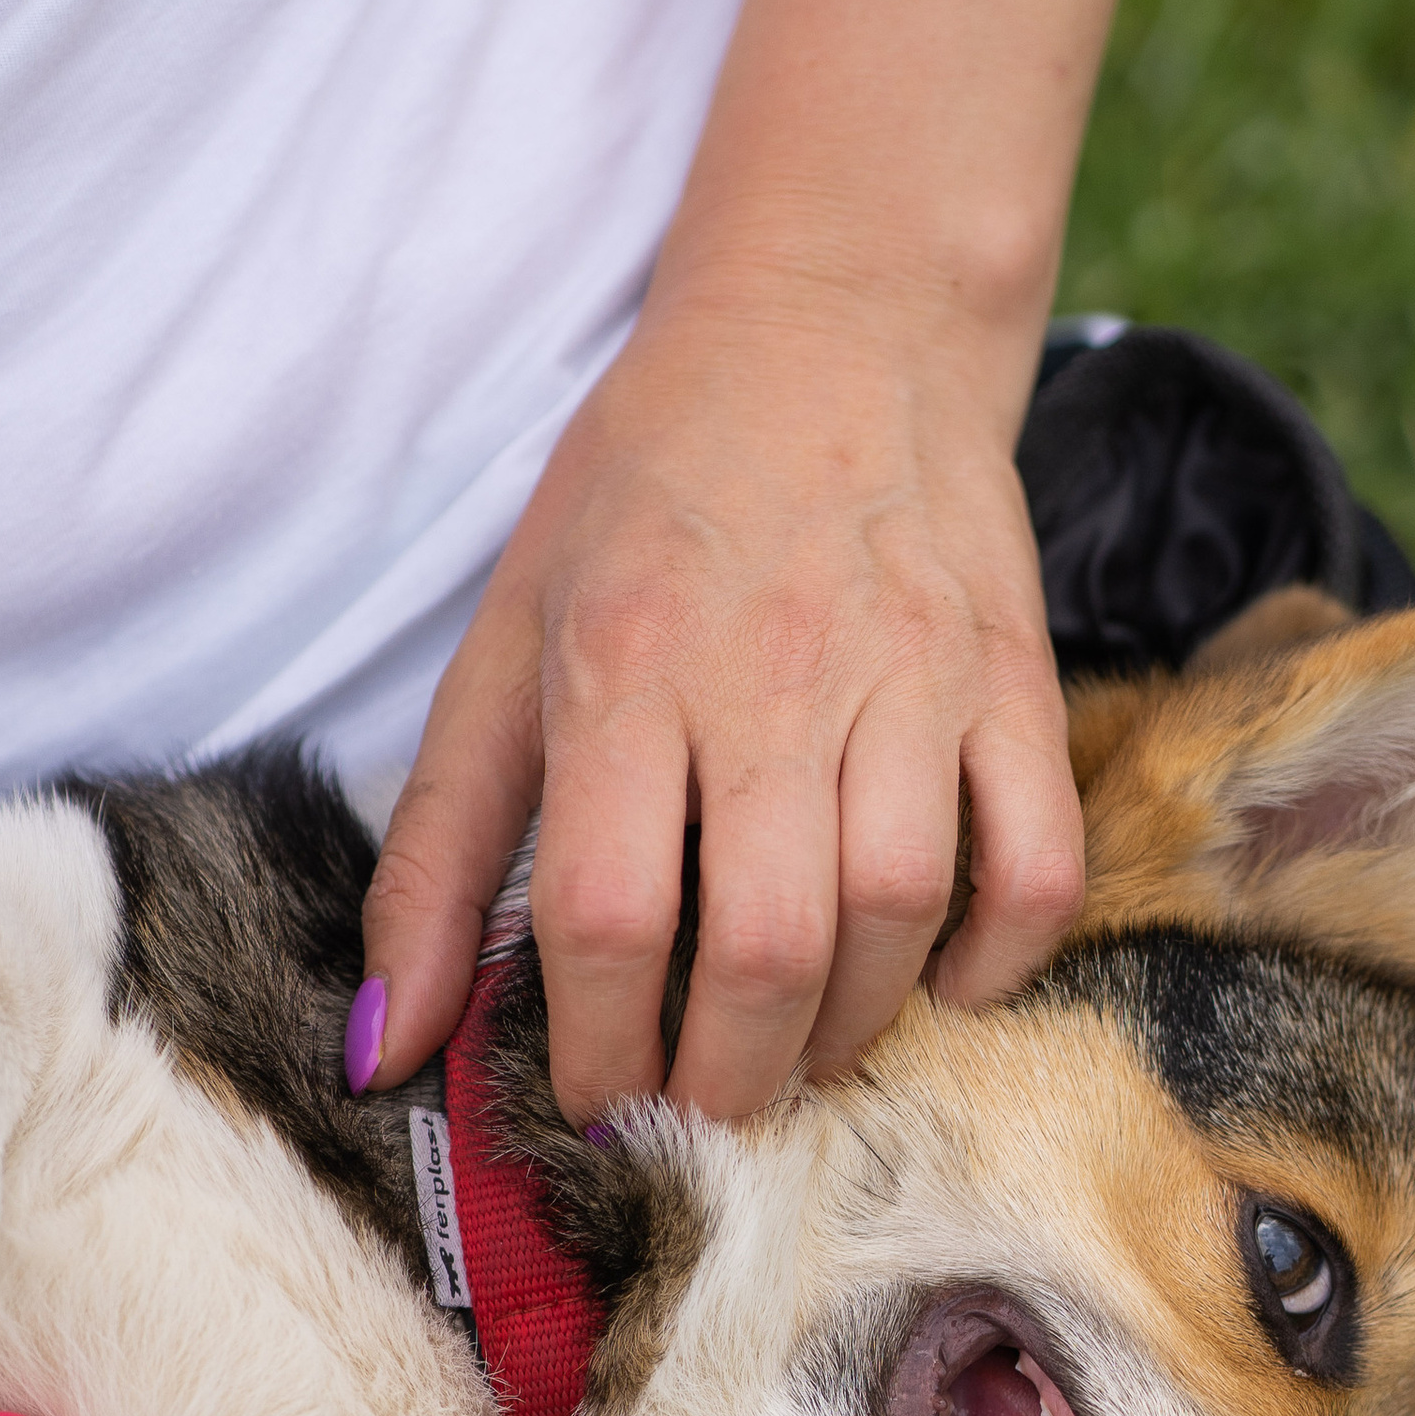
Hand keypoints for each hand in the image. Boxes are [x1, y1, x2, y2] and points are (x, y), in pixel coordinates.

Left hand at [362, 275, 1085, 1124]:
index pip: (606, 911)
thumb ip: (437, 853)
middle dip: (723, 1074)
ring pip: (898, 915)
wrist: (835, 318)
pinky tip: (936, 979)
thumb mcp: (507, 642)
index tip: (594, 1089)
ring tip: (793, 1044)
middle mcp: (773, 671)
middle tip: (699, 1098)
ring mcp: (911, 672)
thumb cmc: (649, 490)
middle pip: (762, 944)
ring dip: (843, 1028)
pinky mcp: (1013, 672)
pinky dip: (996, 957)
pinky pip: (1036, 860)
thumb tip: (378, 1048)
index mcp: (625, 662)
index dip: (597, 1042)